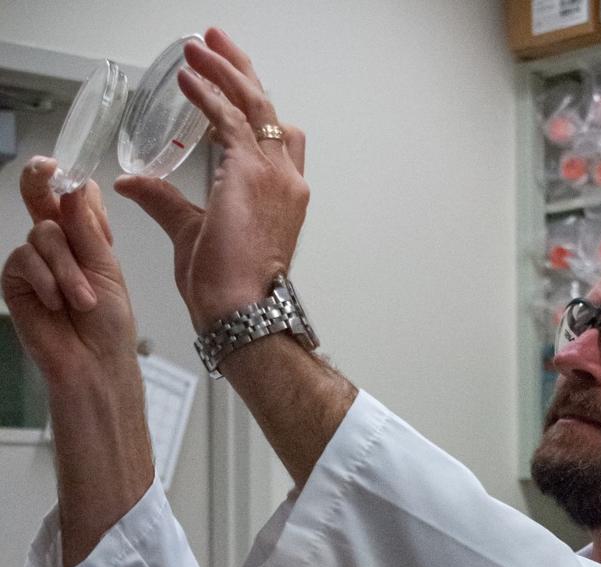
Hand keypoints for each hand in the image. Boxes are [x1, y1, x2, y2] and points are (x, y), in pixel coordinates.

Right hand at [1, 157, 138, 385]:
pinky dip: (46, 280)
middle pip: (41, 198)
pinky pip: (24, 259)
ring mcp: (34, 259)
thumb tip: (74, 188)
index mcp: (85, 238)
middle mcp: (57, 243)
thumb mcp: (108, 271)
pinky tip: (58, 304)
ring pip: (43, 234)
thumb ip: (88, 232)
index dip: (76, 188)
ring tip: (83, 301)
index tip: (76, 180)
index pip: (75, 198)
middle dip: (42, 180)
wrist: (96, 361)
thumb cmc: (109, 322)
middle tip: (47, 168)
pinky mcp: (14, 279)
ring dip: (67, 269)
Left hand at [115, 27, 308, 331]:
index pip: (273, 137)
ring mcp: (274, 175)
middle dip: (242, 72)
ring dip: (226, 72)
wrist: (242, 307)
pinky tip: (187, 78)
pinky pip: (228, 119)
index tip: (228, 83)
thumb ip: (167, 201)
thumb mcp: (192, 232)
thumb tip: (134, 182)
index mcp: (280, 195)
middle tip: (216, 44)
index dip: (251, 105)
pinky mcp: (250, 172)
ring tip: (199, 48)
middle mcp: (285, 180)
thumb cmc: (229, 285)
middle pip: (269, 111)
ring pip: (254, 105)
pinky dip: (208, 94)